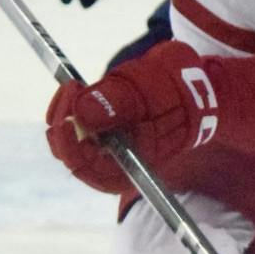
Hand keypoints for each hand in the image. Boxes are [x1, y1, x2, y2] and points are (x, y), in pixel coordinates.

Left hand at [44, 40, 217, 191]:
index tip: (67, 119)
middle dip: (64, 120)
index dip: (70, 147)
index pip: (86, 168)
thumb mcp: (149, 92)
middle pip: (71, 154)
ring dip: (65, 111)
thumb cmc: (175, 93)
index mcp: (127, 167)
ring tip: (74, 86)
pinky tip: (75, 87)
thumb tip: (83, 113)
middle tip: (71, 89)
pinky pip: (73, 124)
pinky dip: (69, 106)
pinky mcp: (99, 129)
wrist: (190, 85)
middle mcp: (113, 163)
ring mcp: (105, 146)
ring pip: (68, 137)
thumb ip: (117, 103)